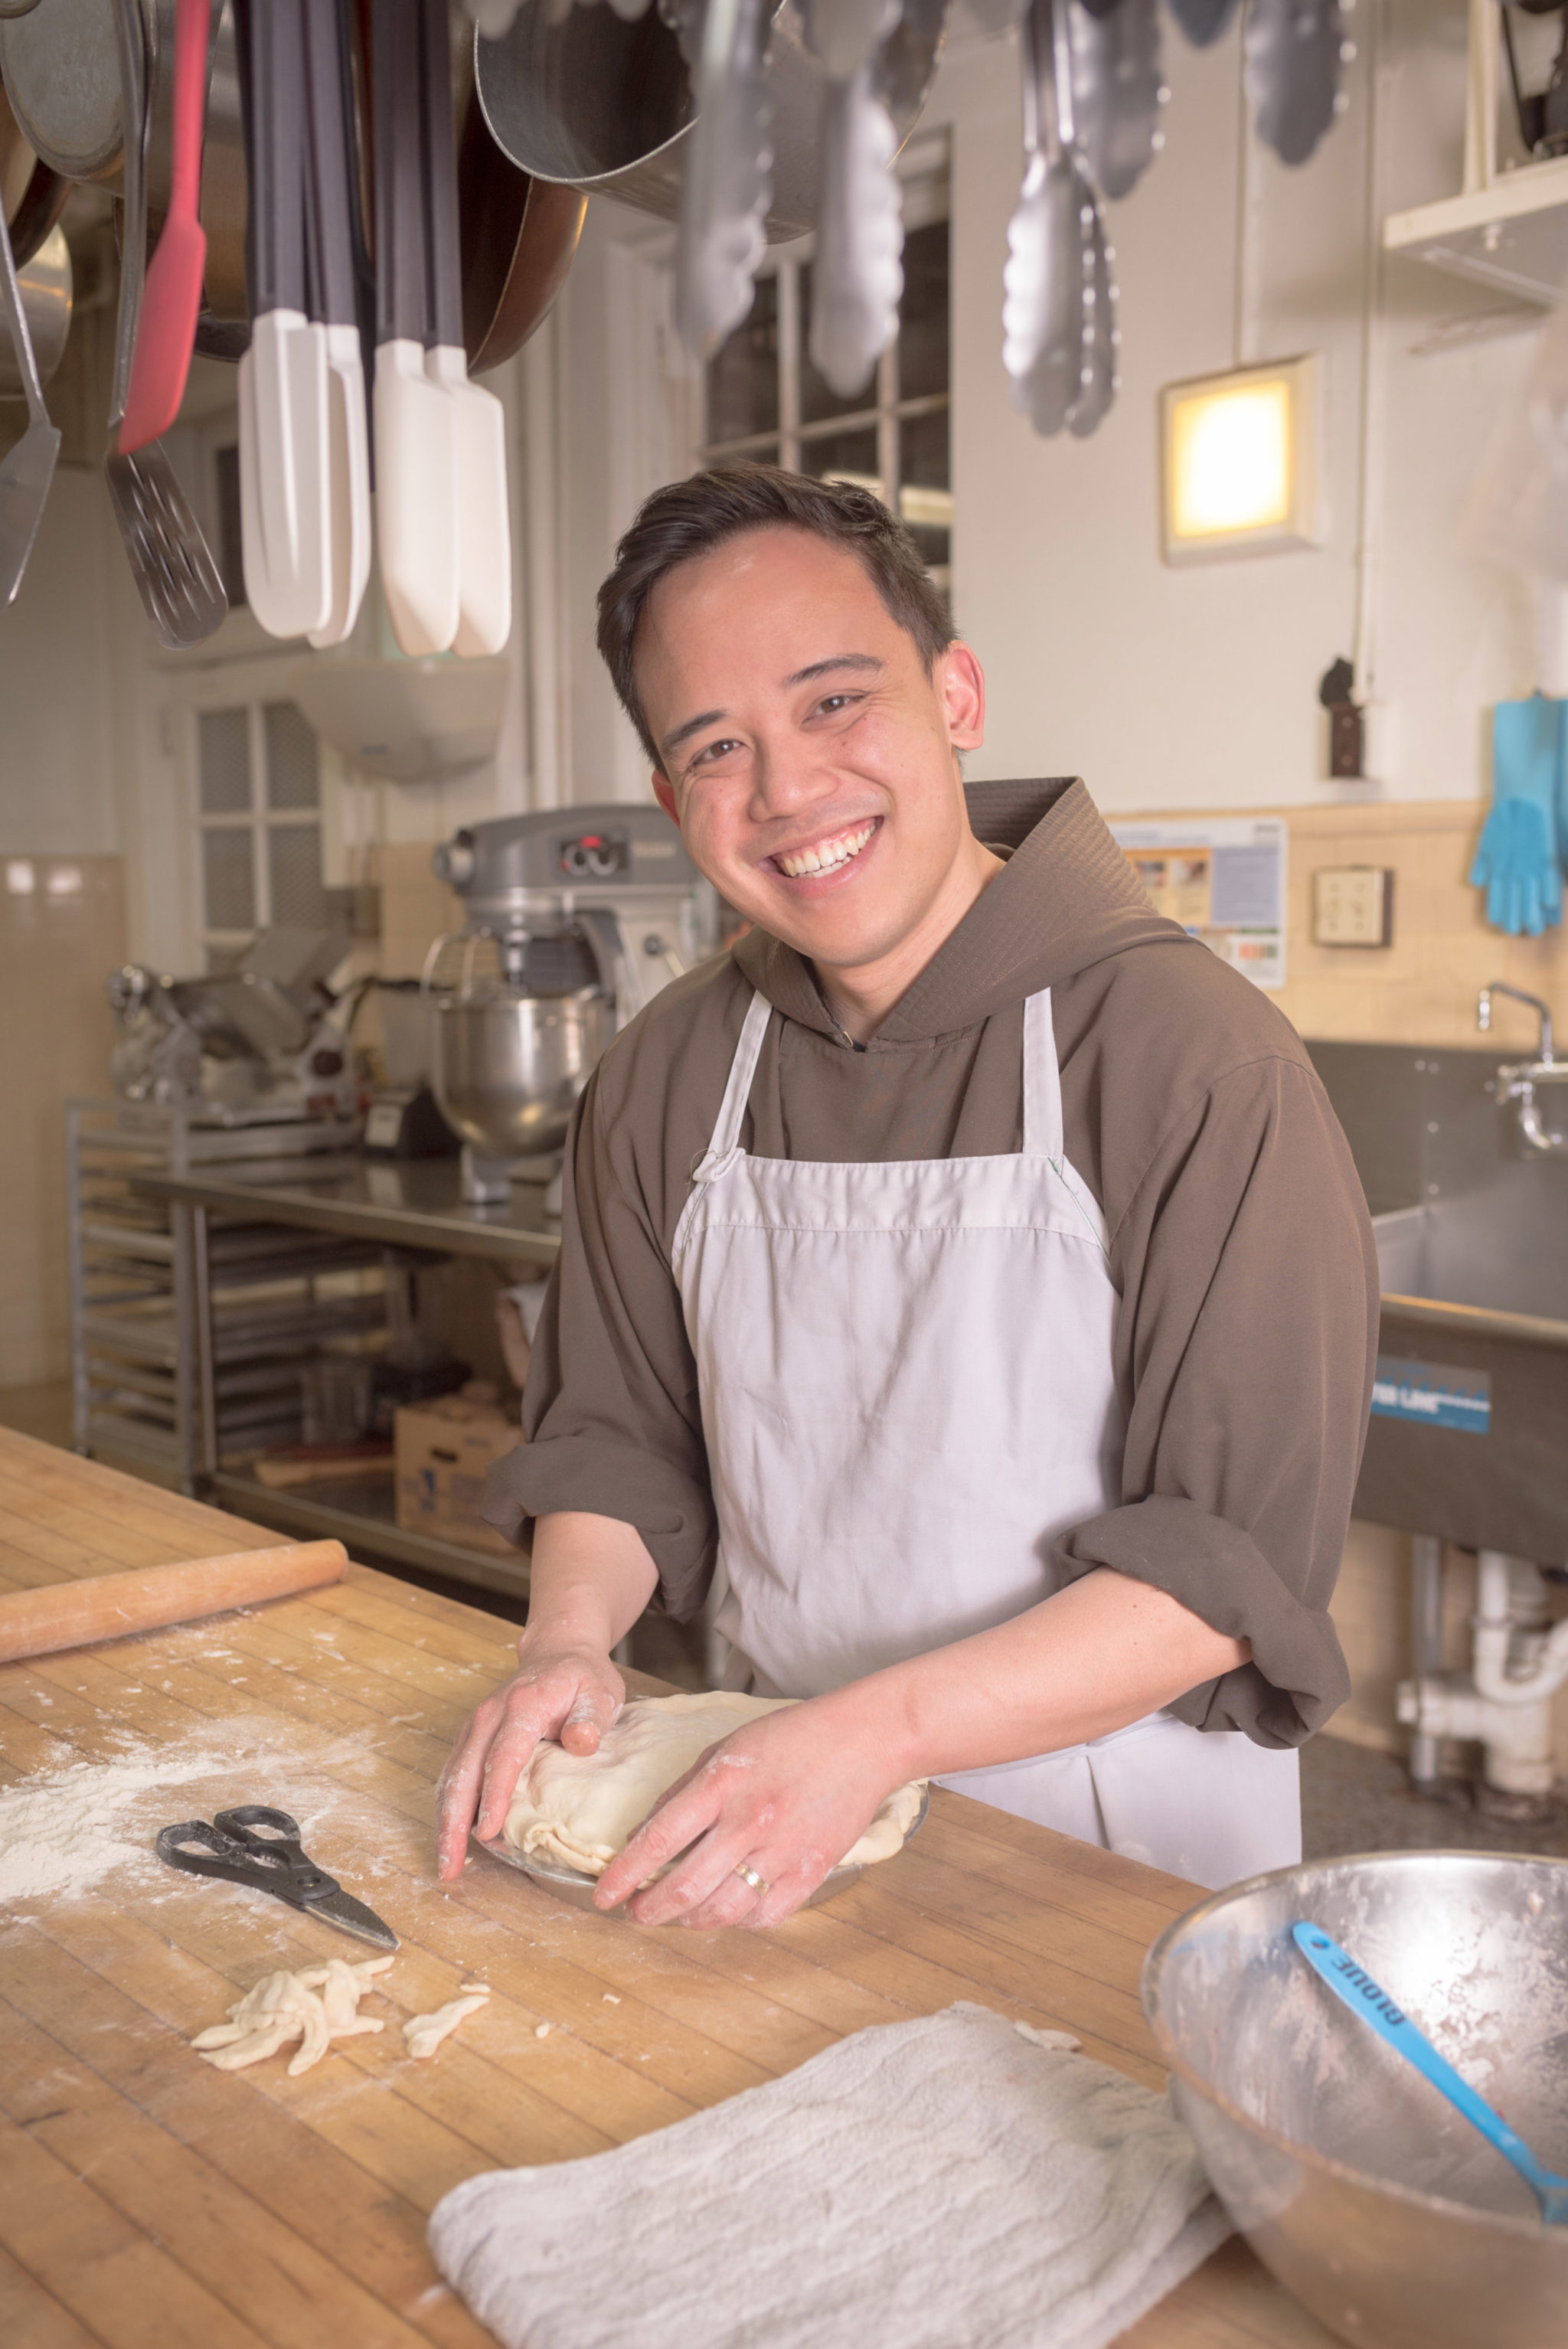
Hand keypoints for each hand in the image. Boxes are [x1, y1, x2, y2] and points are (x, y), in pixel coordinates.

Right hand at [435, 1636, 624, 1880]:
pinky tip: (452, 1837)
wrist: (558, 1652)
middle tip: (450, 1865)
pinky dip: (450, 1808)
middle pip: (464, 1773)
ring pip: (452, 1778)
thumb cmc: (582, 1678)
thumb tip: (581, 1741)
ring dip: (446, 1822)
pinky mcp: (471, 1736)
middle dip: (454, 1822)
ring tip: (446, 1863)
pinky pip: (454, 1775)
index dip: (494, 1795)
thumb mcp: (600, 1693)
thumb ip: (591, 1719)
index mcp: (522, 1706)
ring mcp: (476, 1725)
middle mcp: (489, 1715)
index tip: (487, 1831)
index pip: (503, 1756)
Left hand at [592, 1697, 896, 1930]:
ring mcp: (784, 1850)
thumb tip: (641, 1838)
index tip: (603, 1896)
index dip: (624, 1876)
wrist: (864, 1739)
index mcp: (722, 1784)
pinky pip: (765, 1916)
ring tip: (676, 1914)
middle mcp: (750, 1821)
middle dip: (649, 1910)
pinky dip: (738, 1922)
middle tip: (636, 1913)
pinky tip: (726, 1910)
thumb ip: (682, 1793)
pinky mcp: (813, 1871)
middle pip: (685, 1887)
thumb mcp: (724, 1749)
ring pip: (722, 1911)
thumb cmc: (790, 1738)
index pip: (658, 1841)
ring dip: (688, 1921)